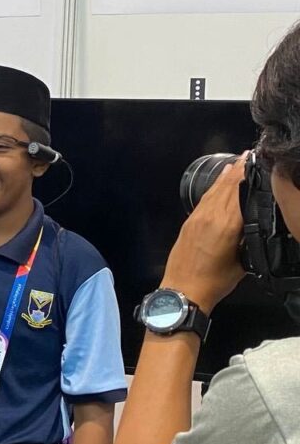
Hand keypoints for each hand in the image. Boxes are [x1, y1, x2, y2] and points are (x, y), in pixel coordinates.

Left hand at [161, 155, 247, 313]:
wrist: (183, 290)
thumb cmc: (214, 281)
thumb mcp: (243, 261)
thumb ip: (250, 239)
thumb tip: (259, 224)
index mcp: (227, 224)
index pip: (241, 191)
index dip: (250, 174)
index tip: (261, 160)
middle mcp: (211, 215)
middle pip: (228, 186)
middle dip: (241, 169)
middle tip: (254, 154)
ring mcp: (198, 217)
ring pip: (216, 189)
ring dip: (228, 174)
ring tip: (241, 160)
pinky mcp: (190, 221)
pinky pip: (206, 197)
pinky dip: (216, 185)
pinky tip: (222, 177)